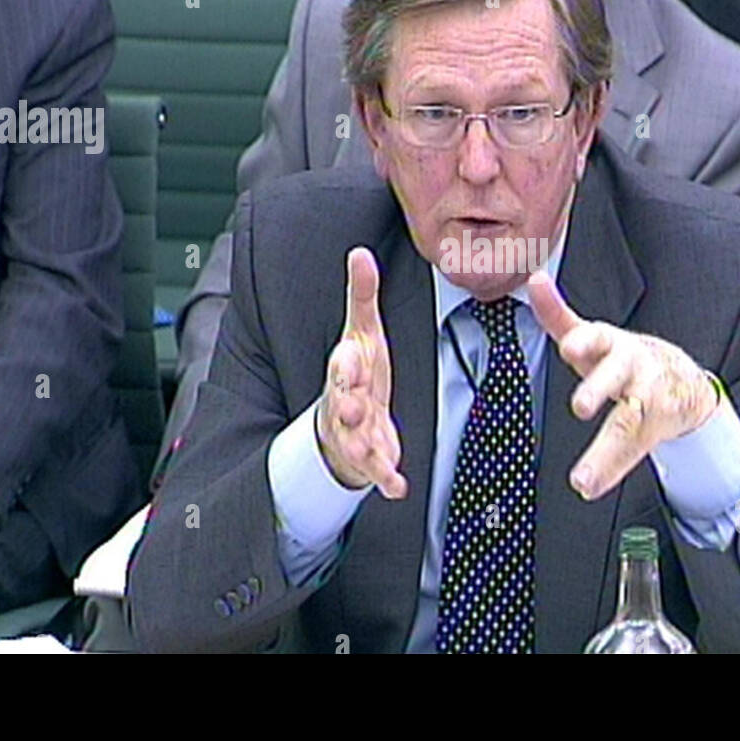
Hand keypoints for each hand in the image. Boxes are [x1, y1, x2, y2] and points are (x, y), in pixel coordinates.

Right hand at [315, 247, 406, 498]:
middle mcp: (344, 402)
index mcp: (345, 370)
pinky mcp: (369, 456)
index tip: (350, 359)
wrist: (341, 419)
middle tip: (357, 407)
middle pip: (343, 404)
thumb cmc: (355, 370)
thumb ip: (361, 295)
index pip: (341, 365)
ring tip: (377, 457)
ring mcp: (354, 433)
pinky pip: (376, 470)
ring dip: (364, 447)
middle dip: (349, 406)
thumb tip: (360, 252)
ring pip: (355, 441)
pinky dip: (386, 479)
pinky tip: (398, 488)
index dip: (345, 364)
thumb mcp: (361, 331)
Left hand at [526, 271, 719, 500]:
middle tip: (580, 405)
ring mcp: (648, 402)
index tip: (570, 348)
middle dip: (598, 389)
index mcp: (613, 344)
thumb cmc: (625, 359)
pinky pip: (630, 451)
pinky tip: (588, 486)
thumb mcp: (594, 336)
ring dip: (604, 454)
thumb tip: (533, 280)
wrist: (681, 378)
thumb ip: (558, 314)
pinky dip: (608, 471)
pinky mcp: (653, 429)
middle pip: (617, 379)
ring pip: (627, 426)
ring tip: (582, 478)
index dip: (585, 340)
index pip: (599, 337)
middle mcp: (633, 371)